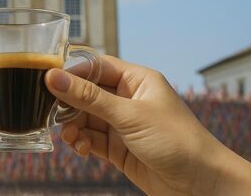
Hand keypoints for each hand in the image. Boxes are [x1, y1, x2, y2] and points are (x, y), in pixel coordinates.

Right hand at [45, 56, 250, 195]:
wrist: (202, 184)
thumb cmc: (176, 141)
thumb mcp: (129, 115)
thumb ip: (89, 97)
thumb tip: (54, 78)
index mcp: (137, 80)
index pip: (96, 66)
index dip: (72, 73)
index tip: (48, 82)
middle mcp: (128, 99)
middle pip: (87, 93)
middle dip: (69, 104)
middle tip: (54, 114)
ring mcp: (123, 124)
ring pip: (86, 118)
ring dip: (74, 127)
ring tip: (72, 137)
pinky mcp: (120, 148)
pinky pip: (92, 139)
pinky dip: (82, 143)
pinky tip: (82, 149)